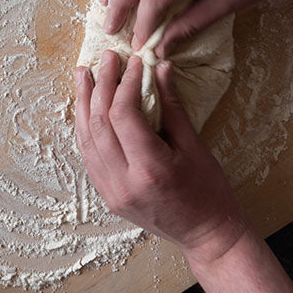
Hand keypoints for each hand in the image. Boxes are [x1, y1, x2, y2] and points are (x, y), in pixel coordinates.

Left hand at [73, 51, 244, 260]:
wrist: (206, 234)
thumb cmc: (208, 191)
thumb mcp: (195, 145)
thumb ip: (172, 106)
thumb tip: (159, 68)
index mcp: (150, 169)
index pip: (124, 116)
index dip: (125, 83)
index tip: (133, 62)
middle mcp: (124, 183)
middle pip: (99, 124)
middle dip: (100, 86)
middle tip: (105, 58)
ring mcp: (111, 192)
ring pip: (86, 139)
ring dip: (84, 104)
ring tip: (84, 75)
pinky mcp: (106, 195)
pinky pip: (88, 155)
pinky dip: (86, 128)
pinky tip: (87, 107)